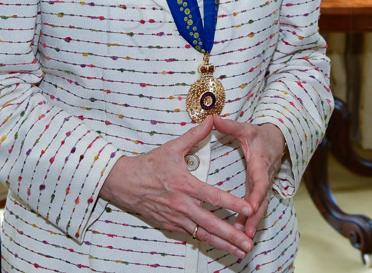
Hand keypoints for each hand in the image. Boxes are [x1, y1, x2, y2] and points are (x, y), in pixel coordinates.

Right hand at [99, 117, 254, 257]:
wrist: (122, 182)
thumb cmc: (148, 165)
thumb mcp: (172, 148)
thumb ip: (194, 135)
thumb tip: (210, 119)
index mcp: (185, 185)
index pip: (213, 196)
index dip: (233, 204)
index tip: (249, 209)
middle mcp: (182, 205)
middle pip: (211, 224)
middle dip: (232, 235)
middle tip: (249, 244)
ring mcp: (176, 218)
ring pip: (203, 234)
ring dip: (223, 244)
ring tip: (241, 252)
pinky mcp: (170, 225)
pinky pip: (192, 235)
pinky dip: (207, 241)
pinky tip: (221, 246)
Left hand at [212, 117, 285, 238]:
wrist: (277, 140)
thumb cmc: (260, 135)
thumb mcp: (245, 129)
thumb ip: (229, 125)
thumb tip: (213, 118)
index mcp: (260, 164)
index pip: (260, 182)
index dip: (256, 195)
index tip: (250, 207)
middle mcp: (264, 179)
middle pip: (261, 202)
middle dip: (253, 218)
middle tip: (245, 233)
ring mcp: (263, 187)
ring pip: (259, 208)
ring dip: (251, 223)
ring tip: (241, 239)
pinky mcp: (259, 191)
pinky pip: (256, 208)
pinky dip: (250, 220)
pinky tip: (239, 232)